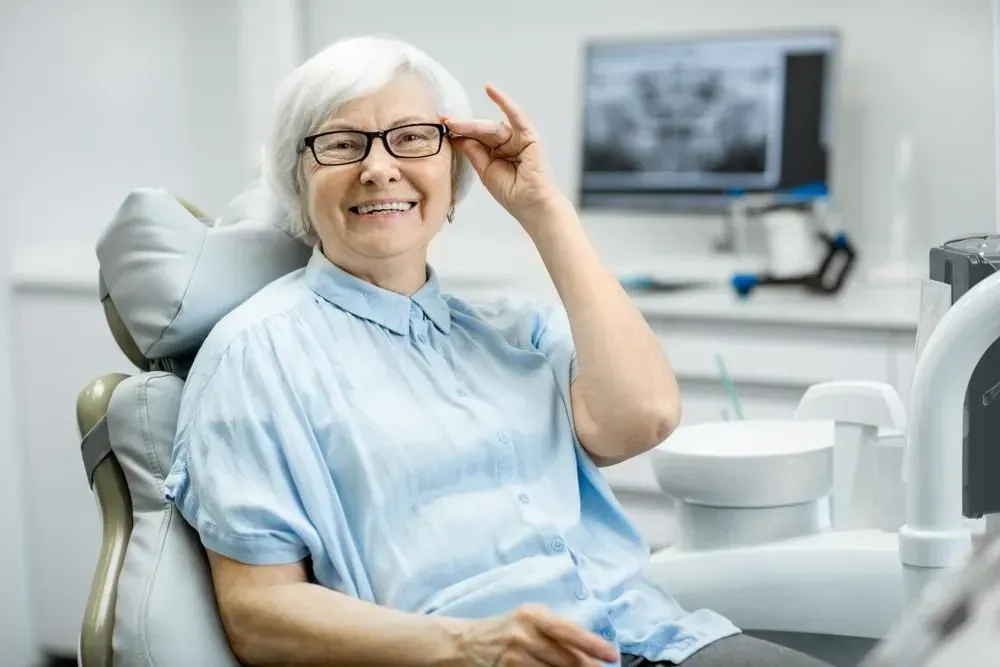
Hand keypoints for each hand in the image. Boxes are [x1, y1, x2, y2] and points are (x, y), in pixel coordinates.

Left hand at [446, 85, 566, 226]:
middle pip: (482, 131)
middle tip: (445, 121)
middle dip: (463, 126)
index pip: (475, 138)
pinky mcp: (529, 136)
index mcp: (496, 153)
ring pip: (492, 127)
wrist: (532, 206)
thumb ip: (473, 152)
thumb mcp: (486, 171)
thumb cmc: (512, 194)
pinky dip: (504, 102)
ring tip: (455, 123)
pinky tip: (490, 90)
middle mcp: (507, 143)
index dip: (459, 132)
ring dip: (473, 125)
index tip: (442, 125)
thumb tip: (456, 136)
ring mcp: (518, 138)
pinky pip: (516, 116)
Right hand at [456, 604, 618, 666]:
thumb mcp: (529, 619)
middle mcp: (524, 635)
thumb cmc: (505, 629)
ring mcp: (514, 658)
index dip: (593, 644)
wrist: (465, 644)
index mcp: (533, 615)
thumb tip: (592, 651)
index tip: (611, 655)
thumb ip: (557, 631)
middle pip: (565, 658)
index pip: (569, 630)